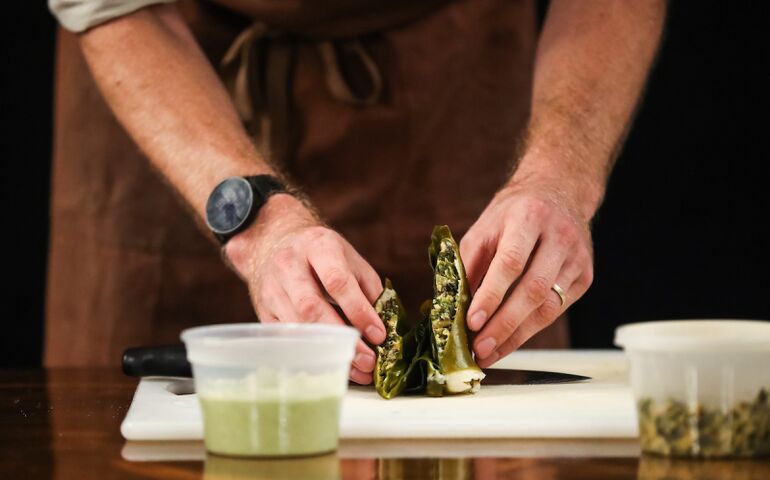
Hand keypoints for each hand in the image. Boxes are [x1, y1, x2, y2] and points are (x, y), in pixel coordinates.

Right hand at [223, 194, 384, 383]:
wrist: (274, 243)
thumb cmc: (321, 254)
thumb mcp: (349, 258)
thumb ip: (369, 289)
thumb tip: (383, 329)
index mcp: (317, 245)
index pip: (337, 281)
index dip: (359, 311)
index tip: (378, 335)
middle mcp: (288, 265)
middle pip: (311, 307)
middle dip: (342, 338)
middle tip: (368, 361)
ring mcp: (271, 288)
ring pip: (296, 326)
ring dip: (328, 352)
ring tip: (357, 370)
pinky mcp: (263, 311)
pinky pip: (287, 338)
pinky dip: (310, 355)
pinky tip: (333, 365)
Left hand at [459, 175, 594, 367]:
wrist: (559, 191)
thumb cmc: (513, 213)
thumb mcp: (484, 228)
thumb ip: (468, 263)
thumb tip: (453, 306)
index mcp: (528, 217)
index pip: (510, 262)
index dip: (491, 295)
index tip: (472, 321)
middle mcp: (558, 236)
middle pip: (532, 289)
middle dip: (503, 325)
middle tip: (480, 348)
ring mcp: (576, 257)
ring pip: (548, 306)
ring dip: (516, 336)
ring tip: (490, 353)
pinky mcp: (585, 275)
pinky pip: (557, 310)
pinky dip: (530, 329)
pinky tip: (510, 340)